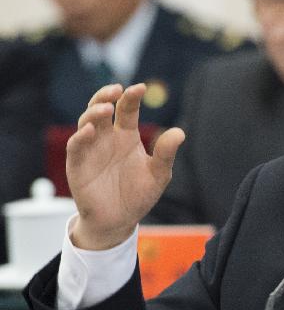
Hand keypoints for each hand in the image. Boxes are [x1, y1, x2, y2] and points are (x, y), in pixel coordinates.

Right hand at [66, 83, 184, 248]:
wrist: (119, 221)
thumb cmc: (138, 196)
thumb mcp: (158, 175)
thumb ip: (165, 154)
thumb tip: (180, 133)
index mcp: (126, 136)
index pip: (127, 109)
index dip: (131, 97)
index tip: (141, 88)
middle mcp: (107, 138)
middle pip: (102, 107)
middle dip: (106, 95)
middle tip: (116, 89)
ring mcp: (91, 149)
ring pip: (86, 121)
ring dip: (93, 112)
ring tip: (106, 108)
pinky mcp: (78, 164)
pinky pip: (76, 146)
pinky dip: (81, 136)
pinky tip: (91, 130)